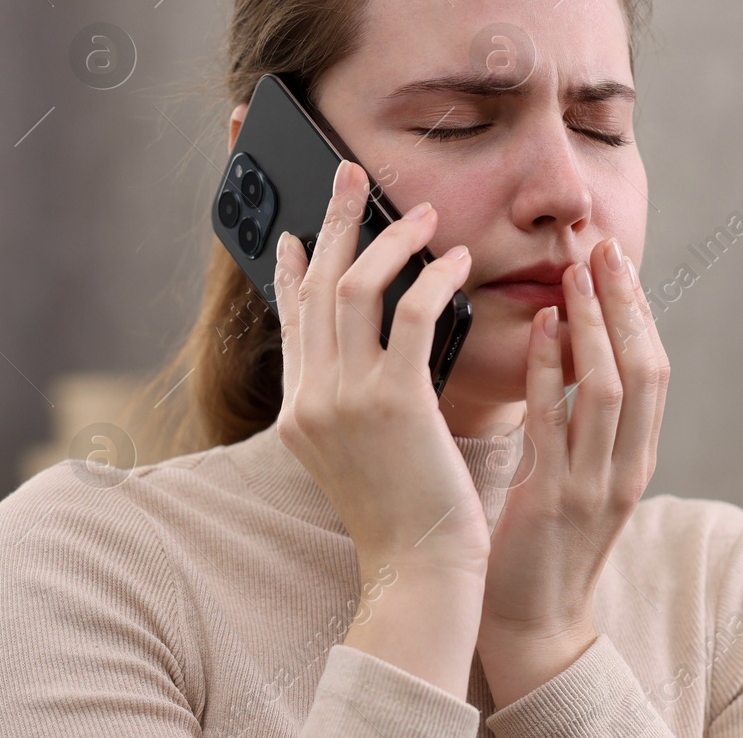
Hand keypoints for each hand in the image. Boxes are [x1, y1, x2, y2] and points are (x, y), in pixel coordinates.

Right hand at [270, 160, 490, 575]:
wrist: (420, 569)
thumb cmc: (407, 515)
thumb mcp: (361, 453)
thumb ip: (355, 400)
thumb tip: (368, 355)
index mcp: (298, 412)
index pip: (287, 321)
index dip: (285, 269)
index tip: (289, 232)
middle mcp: (310, 399)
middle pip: (313, 284)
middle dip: (332, 221)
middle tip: (349, 173)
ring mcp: (346, 399)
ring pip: (355, 286)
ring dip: (391, 238)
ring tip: (422, 211)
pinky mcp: (394, 402)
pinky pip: (410, 315)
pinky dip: (434, 278)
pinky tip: (457, 261)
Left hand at [475, 236, 669, 706]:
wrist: (532, 625)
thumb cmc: (544, 545)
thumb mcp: (578, 475)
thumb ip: (580, 419)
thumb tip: (572, 346)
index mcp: (637, 458)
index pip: (653, 370)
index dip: (639, 312)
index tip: (616, 261)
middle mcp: (628, 467)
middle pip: (644, 369)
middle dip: (625, 305)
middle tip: (604, 247)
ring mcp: (596, 485)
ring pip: (608, 388)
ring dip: (593, 324)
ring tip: (574, 273)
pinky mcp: (556, 500)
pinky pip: (556, 422)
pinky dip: (550, 368)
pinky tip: (539, 327)